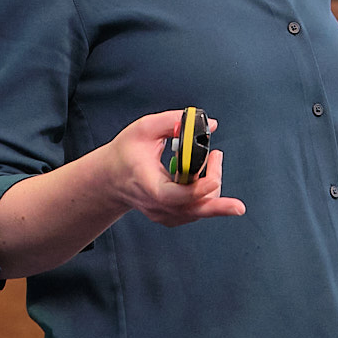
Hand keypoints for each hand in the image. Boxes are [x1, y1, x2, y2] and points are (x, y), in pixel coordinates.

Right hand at [113, 110, 246, 227]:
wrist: (109, 178)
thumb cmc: (126, 152)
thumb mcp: (144, 128)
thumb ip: (174, 121)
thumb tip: (209, 124)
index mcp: (147, 183)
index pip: (173, 195)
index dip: (197, 187)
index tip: (214, 175)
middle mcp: (156, 204)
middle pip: (193, 210)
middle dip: (219, 203)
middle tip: (228, 178)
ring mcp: (163, 214)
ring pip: (198, 210)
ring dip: (213, 186)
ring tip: (214, 158)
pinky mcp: (170, 216)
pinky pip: (195, 211)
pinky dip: (206, 194)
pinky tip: (206, 174)